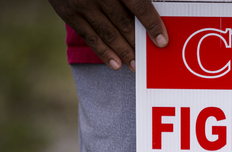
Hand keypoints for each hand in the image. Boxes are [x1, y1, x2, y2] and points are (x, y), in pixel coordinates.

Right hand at [48, 0, 168, 71]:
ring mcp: (82, 4)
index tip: (162, 42)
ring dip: (124, 53)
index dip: (152, 25)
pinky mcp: (68, 13)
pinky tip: (116, 64)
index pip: (139, 7)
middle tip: (148, 60)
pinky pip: (90, 37)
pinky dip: (104, 53)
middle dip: (138, 44)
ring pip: (108, 34)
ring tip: (135, 66)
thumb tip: (150, 15)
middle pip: (124, 24)